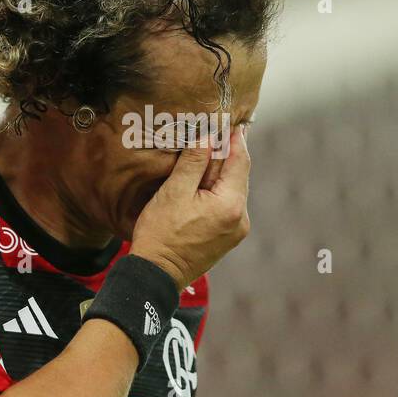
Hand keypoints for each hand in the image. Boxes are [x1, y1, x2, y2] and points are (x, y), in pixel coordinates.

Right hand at [131, 125, 250, 290]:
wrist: (157, 274)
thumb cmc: (161, 234)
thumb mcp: (174, 192)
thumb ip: (194, 162)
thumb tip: (207, 138)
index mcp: (231, 204)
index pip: (240, 162)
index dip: (235, 139)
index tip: (232, 122)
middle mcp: (240, 218)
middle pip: (238, 176)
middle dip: (225, 155)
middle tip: (215, 134)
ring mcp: (235, 231)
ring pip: (232, 191)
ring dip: (219, 174)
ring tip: (203, 157)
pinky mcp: (226, 239)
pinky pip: (226, 206)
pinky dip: (217, 192)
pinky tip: (201, 185)